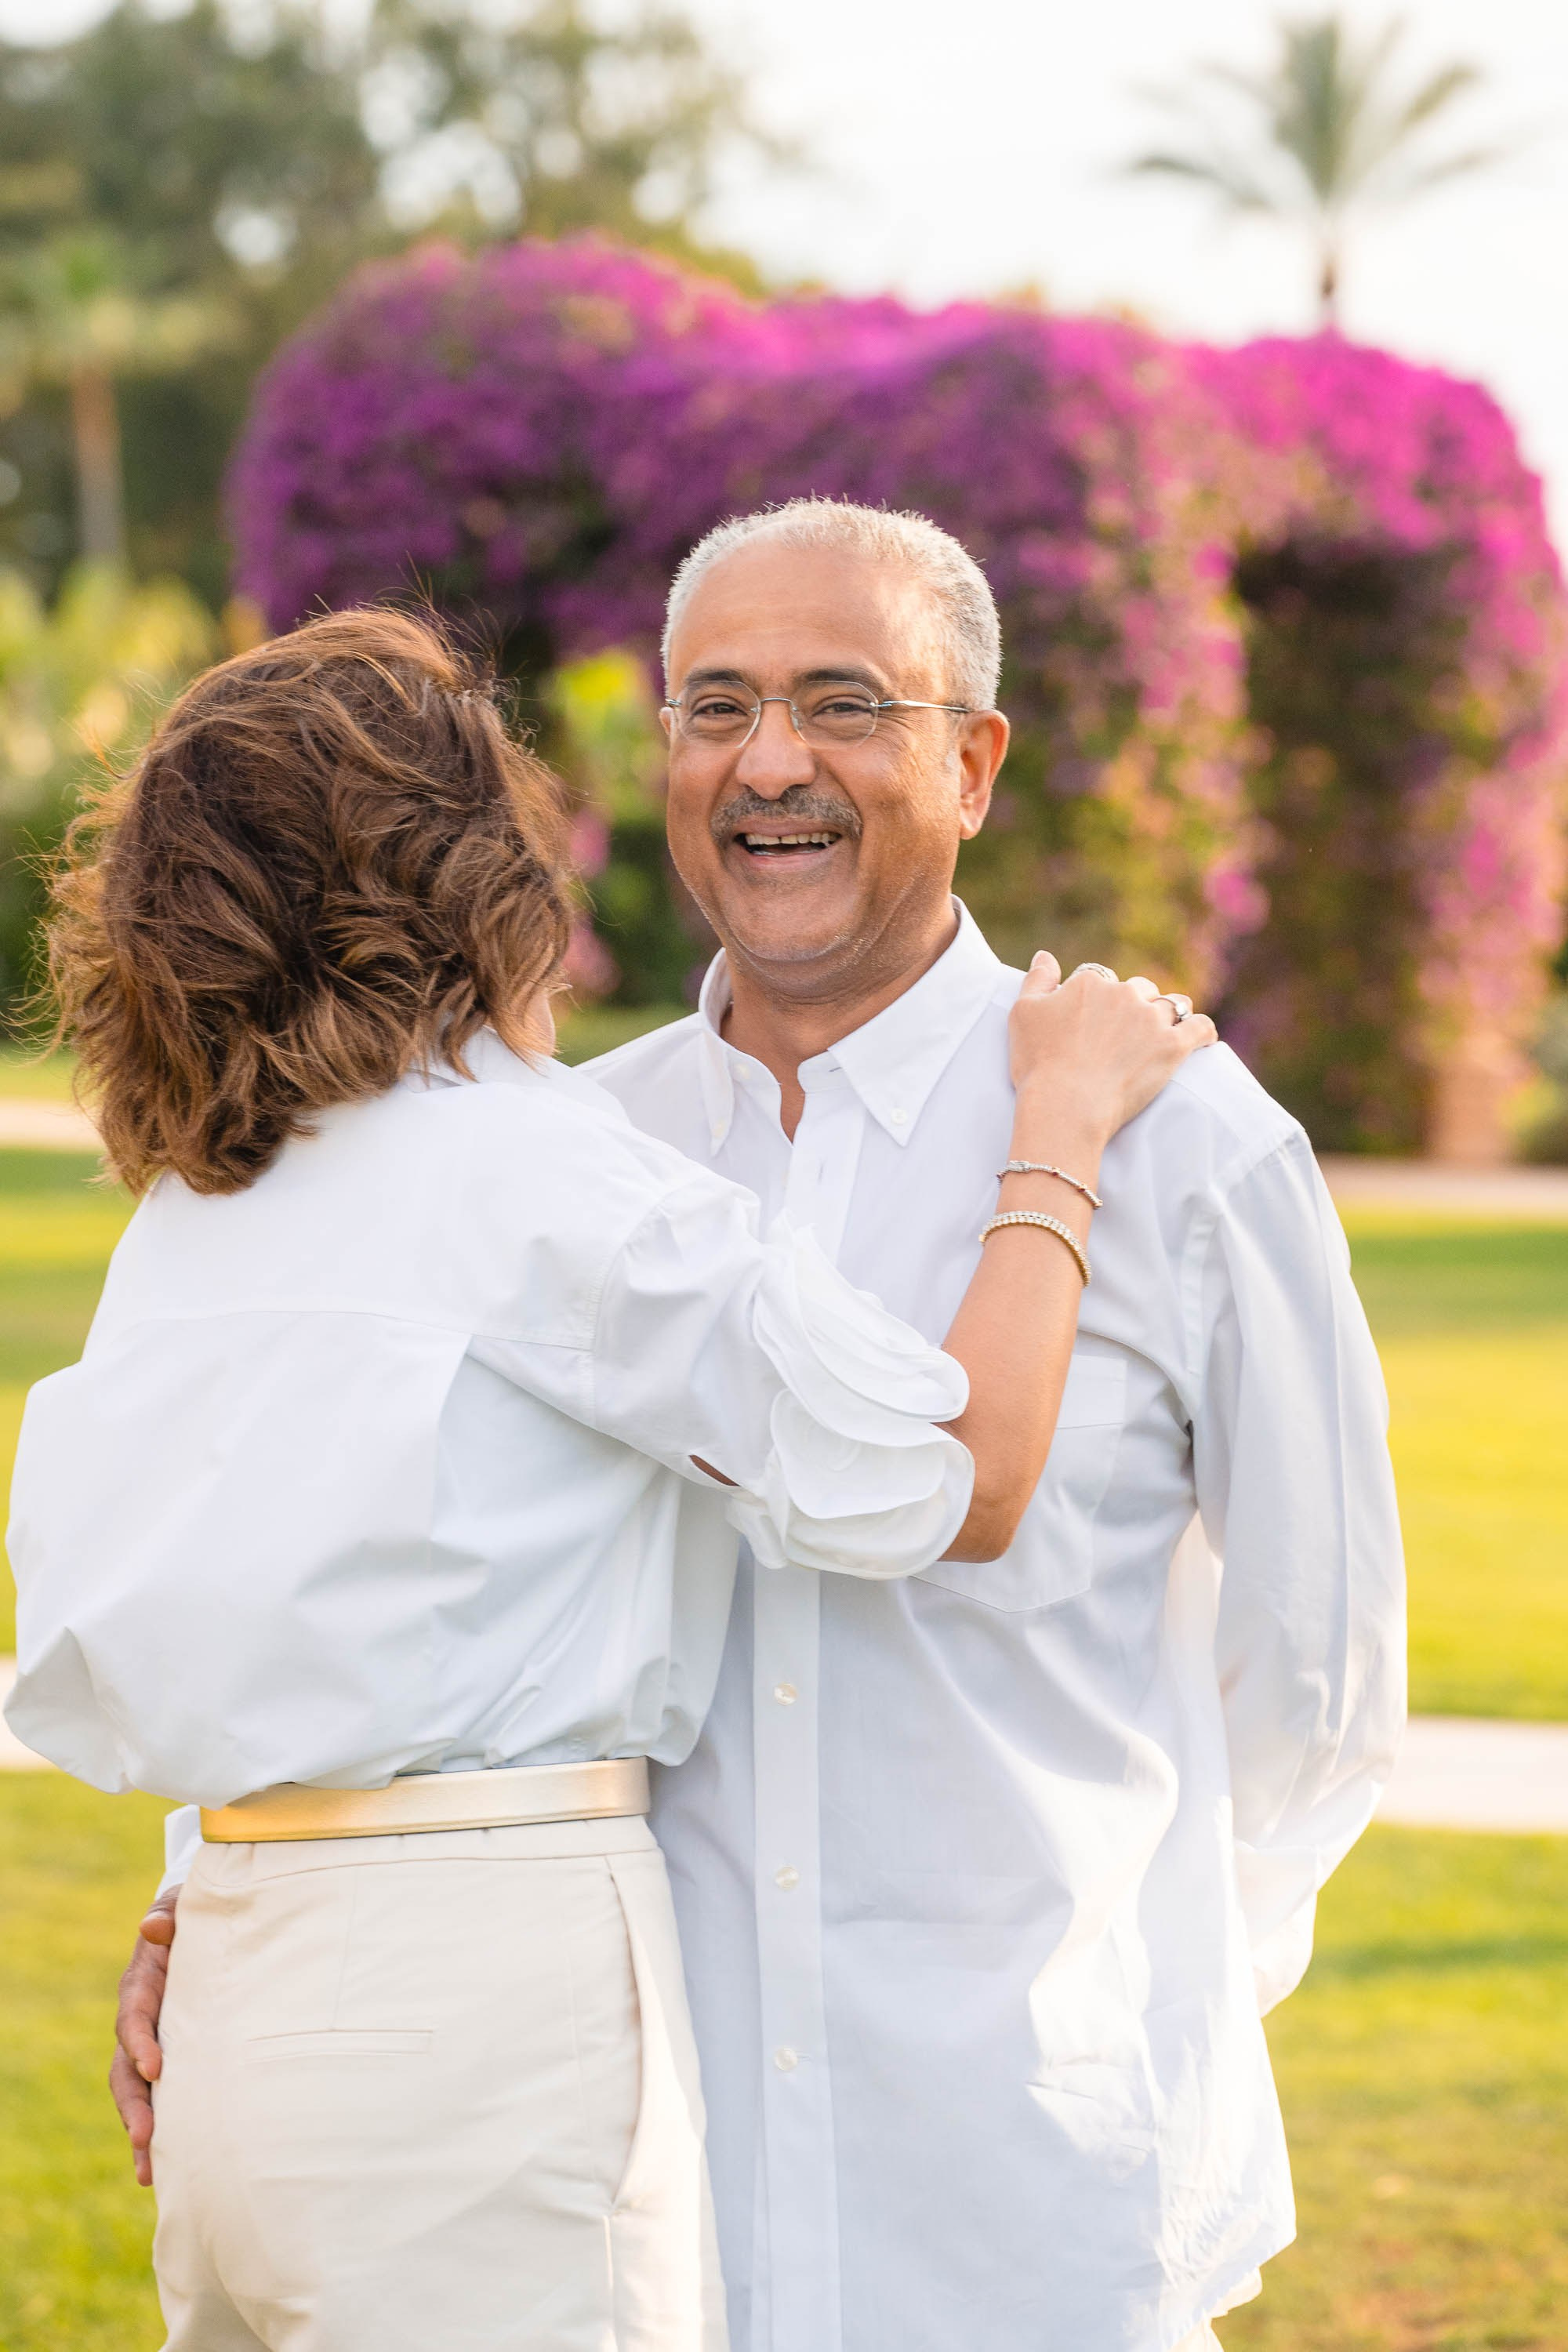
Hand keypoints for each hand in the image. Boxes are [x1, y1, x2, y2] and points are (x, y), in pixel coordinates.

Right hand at [110, 1891, 177, 2186]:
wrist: (204, 1930)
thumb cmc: (193, 1918)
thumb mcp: (183, 1908)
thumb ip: (169, 1915)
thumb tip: (152, 1926)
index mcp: (142, 1986)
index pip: (134, 2017)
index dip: (140, 2043)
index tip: (156, 2069)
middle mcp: (141, 2024)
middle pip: (125, 2070)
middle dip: (134, 2106)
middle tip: (147, 2136)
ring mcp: (153, 2047)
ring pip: (137, 2096)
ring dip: (141, 2132)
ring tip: (149, 2171)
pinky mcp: (170, 2065)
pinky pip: (159, 2101)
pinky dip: (159, 2133)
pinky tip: (164, 2169)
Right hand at [1007, 954, 1216, 1150]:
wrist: (1065, 1105)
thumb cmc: (1039, 1063)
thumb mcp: (1023, 1014)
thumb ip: (1038, 980)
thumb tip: (1045, 955)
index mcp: (1090, 983)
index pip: (1101, 980)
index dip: (1098, 999)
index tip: (1094, 1021)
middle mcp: (1124, 993)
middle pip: (1140, 989)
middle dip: (1136, 1004)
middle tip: (1128, 1033)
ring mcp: (1151, 1019)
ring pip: (1173, 1004)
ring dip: (1171, 1014)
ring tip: (1168, 1030)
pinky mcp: (1173, 1047)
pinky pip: (1201, 1028)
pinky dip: (1203, 1031)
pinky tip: (1203, 1039)